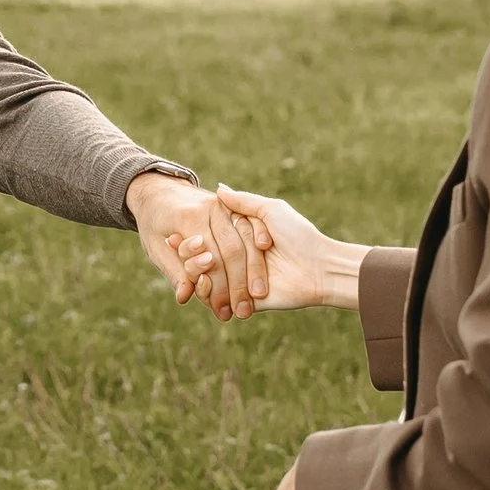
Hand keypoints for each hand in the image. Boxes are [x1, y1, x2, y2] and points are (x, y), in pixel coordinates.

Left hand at [127, 172, 270, 317]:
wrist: (158, 189)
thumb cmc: (154, 223)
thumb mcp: (155, 248)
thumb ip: (174, 271)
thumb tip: (185, 296)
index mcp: (190, 218)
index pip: (211, 259)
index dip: (218, 288)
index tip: (221, 312)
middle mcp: (211, 208)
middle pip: (233, 252)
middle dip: (238, 286)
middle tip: (240, 312)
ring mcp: (226, 205)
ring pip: (247, 242)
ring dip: (252, 274)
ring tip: (252, 302)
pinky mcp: (235, 206)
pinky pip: (253, 230)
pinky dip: (258, 254)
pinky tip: (260, 276)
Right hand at [182, 189, 359, 312]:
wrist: (319, 268)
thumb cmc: (298, 235)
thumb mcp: (270, 211)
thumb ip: (243, 202)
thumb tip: (219, 187)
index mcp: (246, 239)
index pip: (213, 237)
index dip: (193, 236)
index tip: (173, 230)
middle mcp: (243, 260)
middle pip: (207, 258)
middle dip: (189, 253)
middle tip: (170, 243)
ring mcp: (243, 282)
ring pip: (210, 278)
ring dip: (194, 271)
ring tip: (183, 263)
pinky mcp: (247, 302)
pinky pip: (222, 298)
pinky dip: (207, 292)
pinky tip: (196, 283)